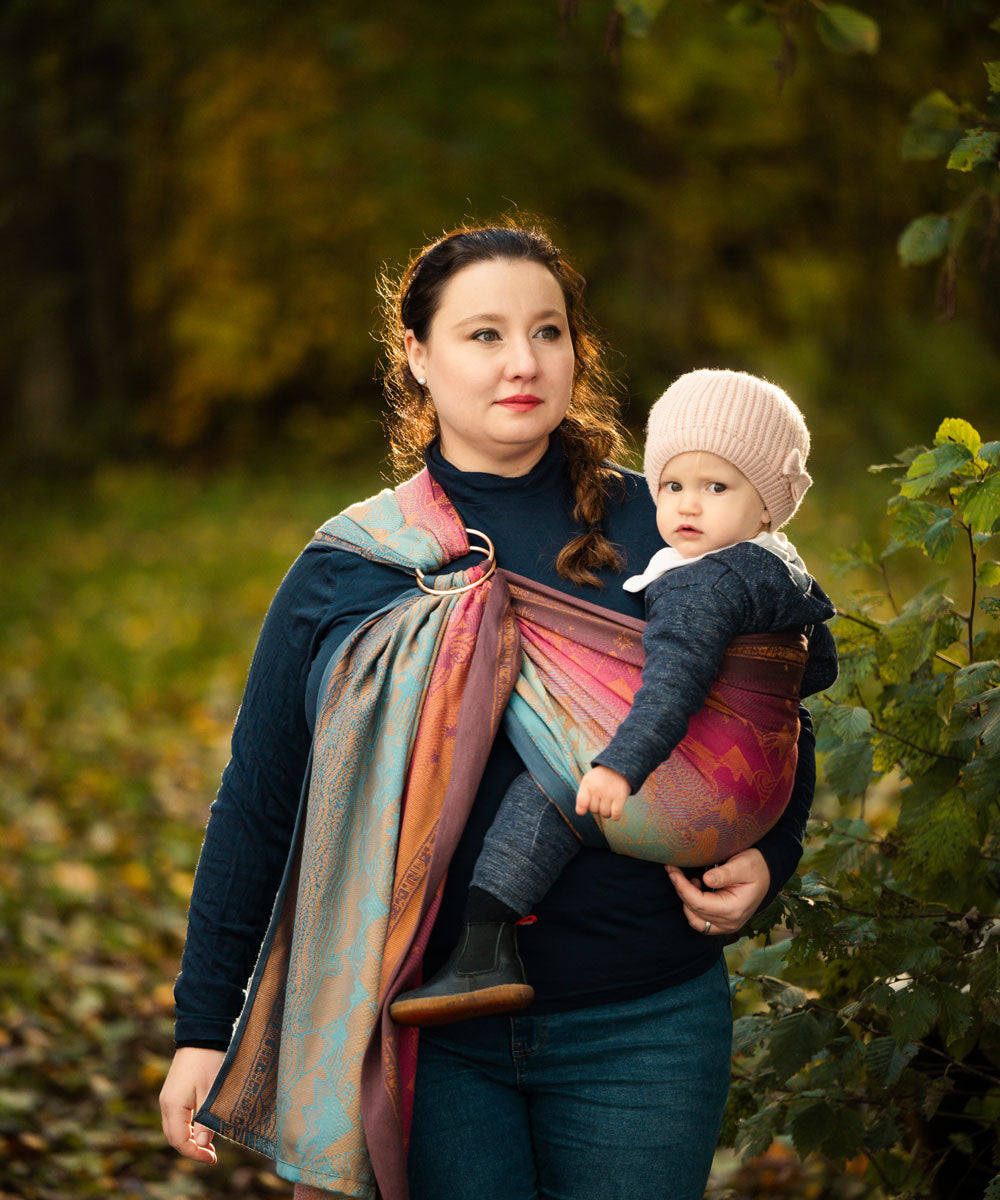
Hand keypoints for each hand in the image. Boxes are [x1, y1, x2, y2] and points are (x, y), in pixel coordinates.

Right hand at [160, 1046, 225, 1163]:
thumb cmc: (209, 1060)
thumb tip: (202, 1145)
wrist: (202, 1033)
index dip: (194, 1154)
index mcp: (173, 1105)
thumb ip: (206, 1120)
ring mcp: (169, 1097)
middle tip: (212, 1156)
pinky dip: (188, 1127)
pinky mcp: (175, 1091)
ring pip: (175, 1128)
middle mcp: (166, 1104)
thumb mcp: (211, 1092)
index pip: (178, 1141)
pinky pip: (177, 1117)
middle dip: (191, 1149)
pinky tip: (203, 1128)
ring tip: (209, 1146)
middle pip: (174, 1137)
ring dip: (189, 1139)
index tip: (212, 1159)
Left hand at [575, 765, 631, 820]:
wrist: (619, 768)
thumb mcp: (588, 781)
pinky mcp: (620, 797)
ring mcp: (609, 793)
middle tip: (602, 799)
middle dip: (598, 807)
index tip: (585, 809)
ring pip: (605, 814)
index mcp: (587, 783)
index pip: (581, 803)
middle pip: (594, 810)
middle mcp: (597, 788)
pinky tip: (615, 810)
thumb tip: (580, 813)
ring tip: (609, 803)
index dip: (582, 809)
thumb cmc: (601, 778)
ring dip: (607, 812)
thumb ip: (582, 796)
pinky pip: (616, 815)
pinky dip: (615, 816)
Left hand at [665, 848, 770, 936]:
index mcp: (734, 909)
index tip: (672, 871)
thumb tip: (706, 880)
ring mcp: (727, 926)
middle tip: (673, 869)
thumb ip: (724, 873)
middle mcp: (730, 923)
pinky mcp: (723, 924)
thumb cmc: (755, 866)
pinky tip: (696, 889)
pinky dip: (693, 908)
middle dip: (680, 890)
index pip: (698, 903)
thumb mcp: (742, 864)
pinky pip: (700, 922)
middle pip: (694, 911)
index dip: (682, 887)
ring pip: (694, 920)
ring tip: (688, 880)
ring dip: (685, 900)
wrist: (766, 873)